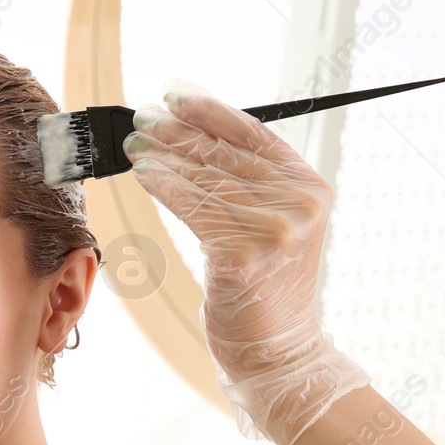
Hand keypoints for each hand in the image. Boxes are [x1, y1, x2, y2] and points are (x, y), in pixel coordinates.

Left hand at [122, 77, 369, 444]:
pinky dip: (166, 187)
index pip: (256, 134)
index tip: (174, 93)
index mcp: (311, 188)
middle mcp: (299, 204)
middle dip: (178, 131)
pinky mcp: (246, 255)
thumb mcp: (272, 229)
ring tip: (133, 144)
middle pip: (226, 153)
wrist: (277, 352)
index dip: (211, 110)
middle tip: (141, 118)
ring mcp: (276, 229)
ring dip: (165, 157)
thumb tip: (194, 139)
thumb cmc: (264, 291)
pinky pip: (196, 210)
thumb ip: (251, 186)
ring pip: (206, 179)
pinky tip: (144, 175)